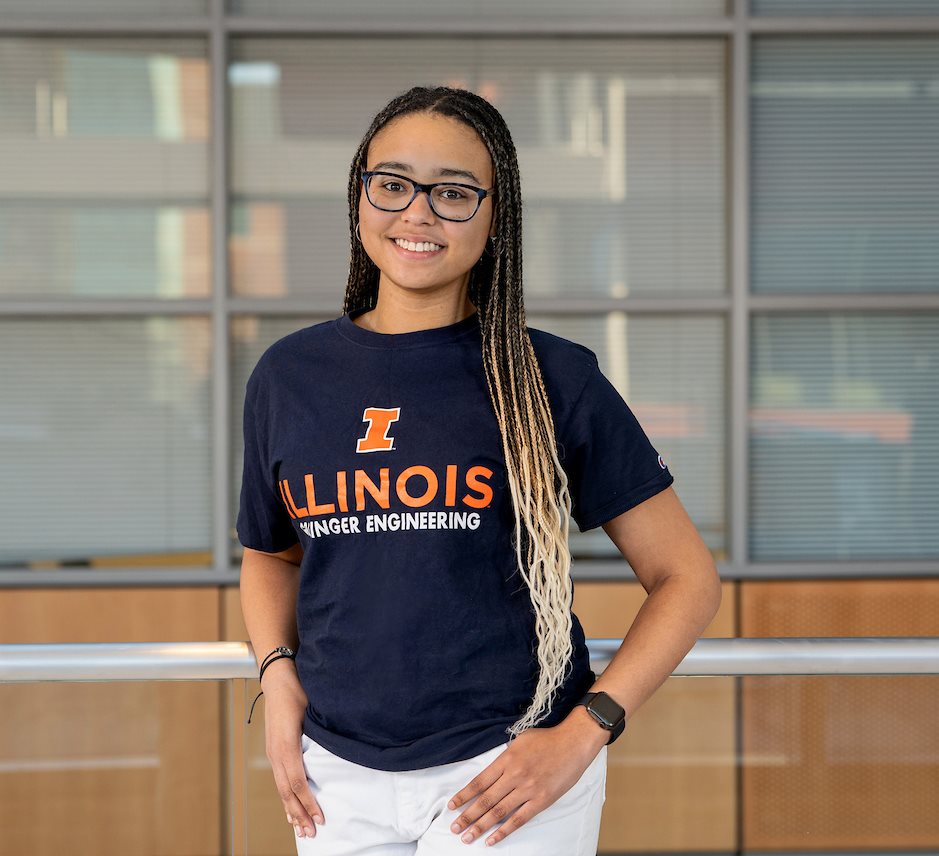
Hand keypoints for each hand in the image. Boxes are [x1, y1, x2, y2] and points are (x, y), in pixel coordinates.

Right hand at [260, 665, 324, 840]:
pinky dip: (285, 798)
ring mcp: (273, 752)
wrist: (277, 678)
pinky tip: (290, 810)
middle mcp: (277, 752)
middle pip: (287, 791)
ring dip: (291, 810)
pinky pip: (279, 780)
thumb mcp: (312, 708)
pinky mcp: (274, 751)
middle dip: (300, 813)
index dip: (308, 801)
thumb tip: (340, 745)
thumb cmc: (297, 690)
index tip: (321, 816)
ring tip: (301, 829)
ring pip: (281, 789)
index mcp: (287, 744)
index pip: (297, 781)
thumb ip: (321, 730)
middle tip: (313, 833)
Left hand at [446, 717, 606, 846]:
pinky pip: (519, 819)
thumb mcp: (519, 740)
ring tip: (467, 836)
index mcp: (506, 759)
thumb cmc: (546, 739)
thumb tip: (491, 771)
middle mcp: (514, 775)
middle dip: (467, 815)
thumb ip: (504, 756)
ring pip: (499, 812)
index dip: (464, 795)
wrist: (573, 743)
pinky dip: (504, 831)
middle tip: (454, 828)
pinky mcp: (541, 801)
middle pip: (485, 799)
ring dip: (481, 826)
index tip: (452, 806)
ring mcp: (528, 789)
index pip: (479, 782)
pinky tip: (492, 839)